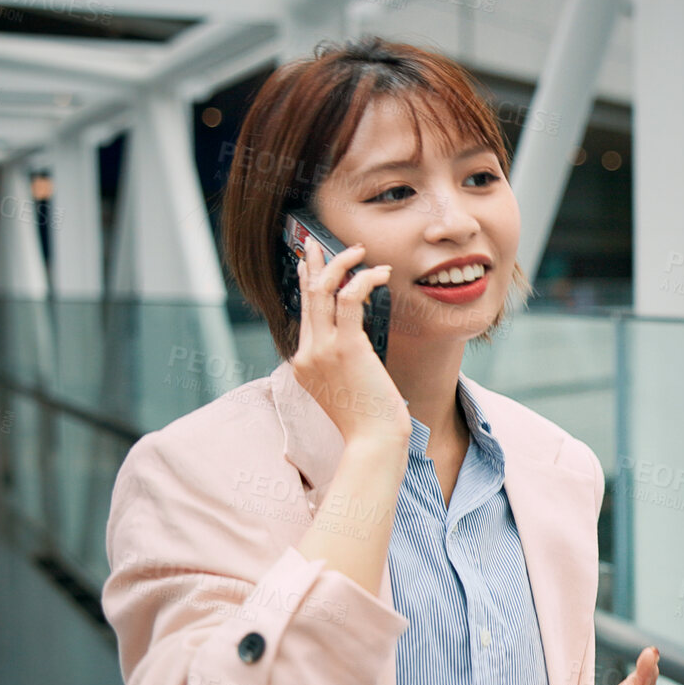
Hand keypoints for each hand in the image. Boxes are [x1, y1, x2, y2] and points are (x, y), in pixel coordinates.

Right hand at [291, 237, 410, 446]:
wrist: (372, 441)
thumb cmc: (368, 420)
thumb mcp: (346, 388)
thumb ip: (343, 363)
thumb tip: (359, 340)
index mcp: (303, 364)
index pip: (302, 315)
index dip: (306, 285)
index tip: (310, 266)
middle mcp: (306, 353)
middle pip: (305, 296)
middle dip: (312, 264)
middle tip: (318, 243)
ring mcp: (322, 349)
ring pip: (322, 290)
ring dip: (340, 264)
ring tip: (358, 250)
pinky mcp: (346, 347)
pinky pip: (350, 298)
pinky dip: (365, 279)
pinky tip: (380, 272)